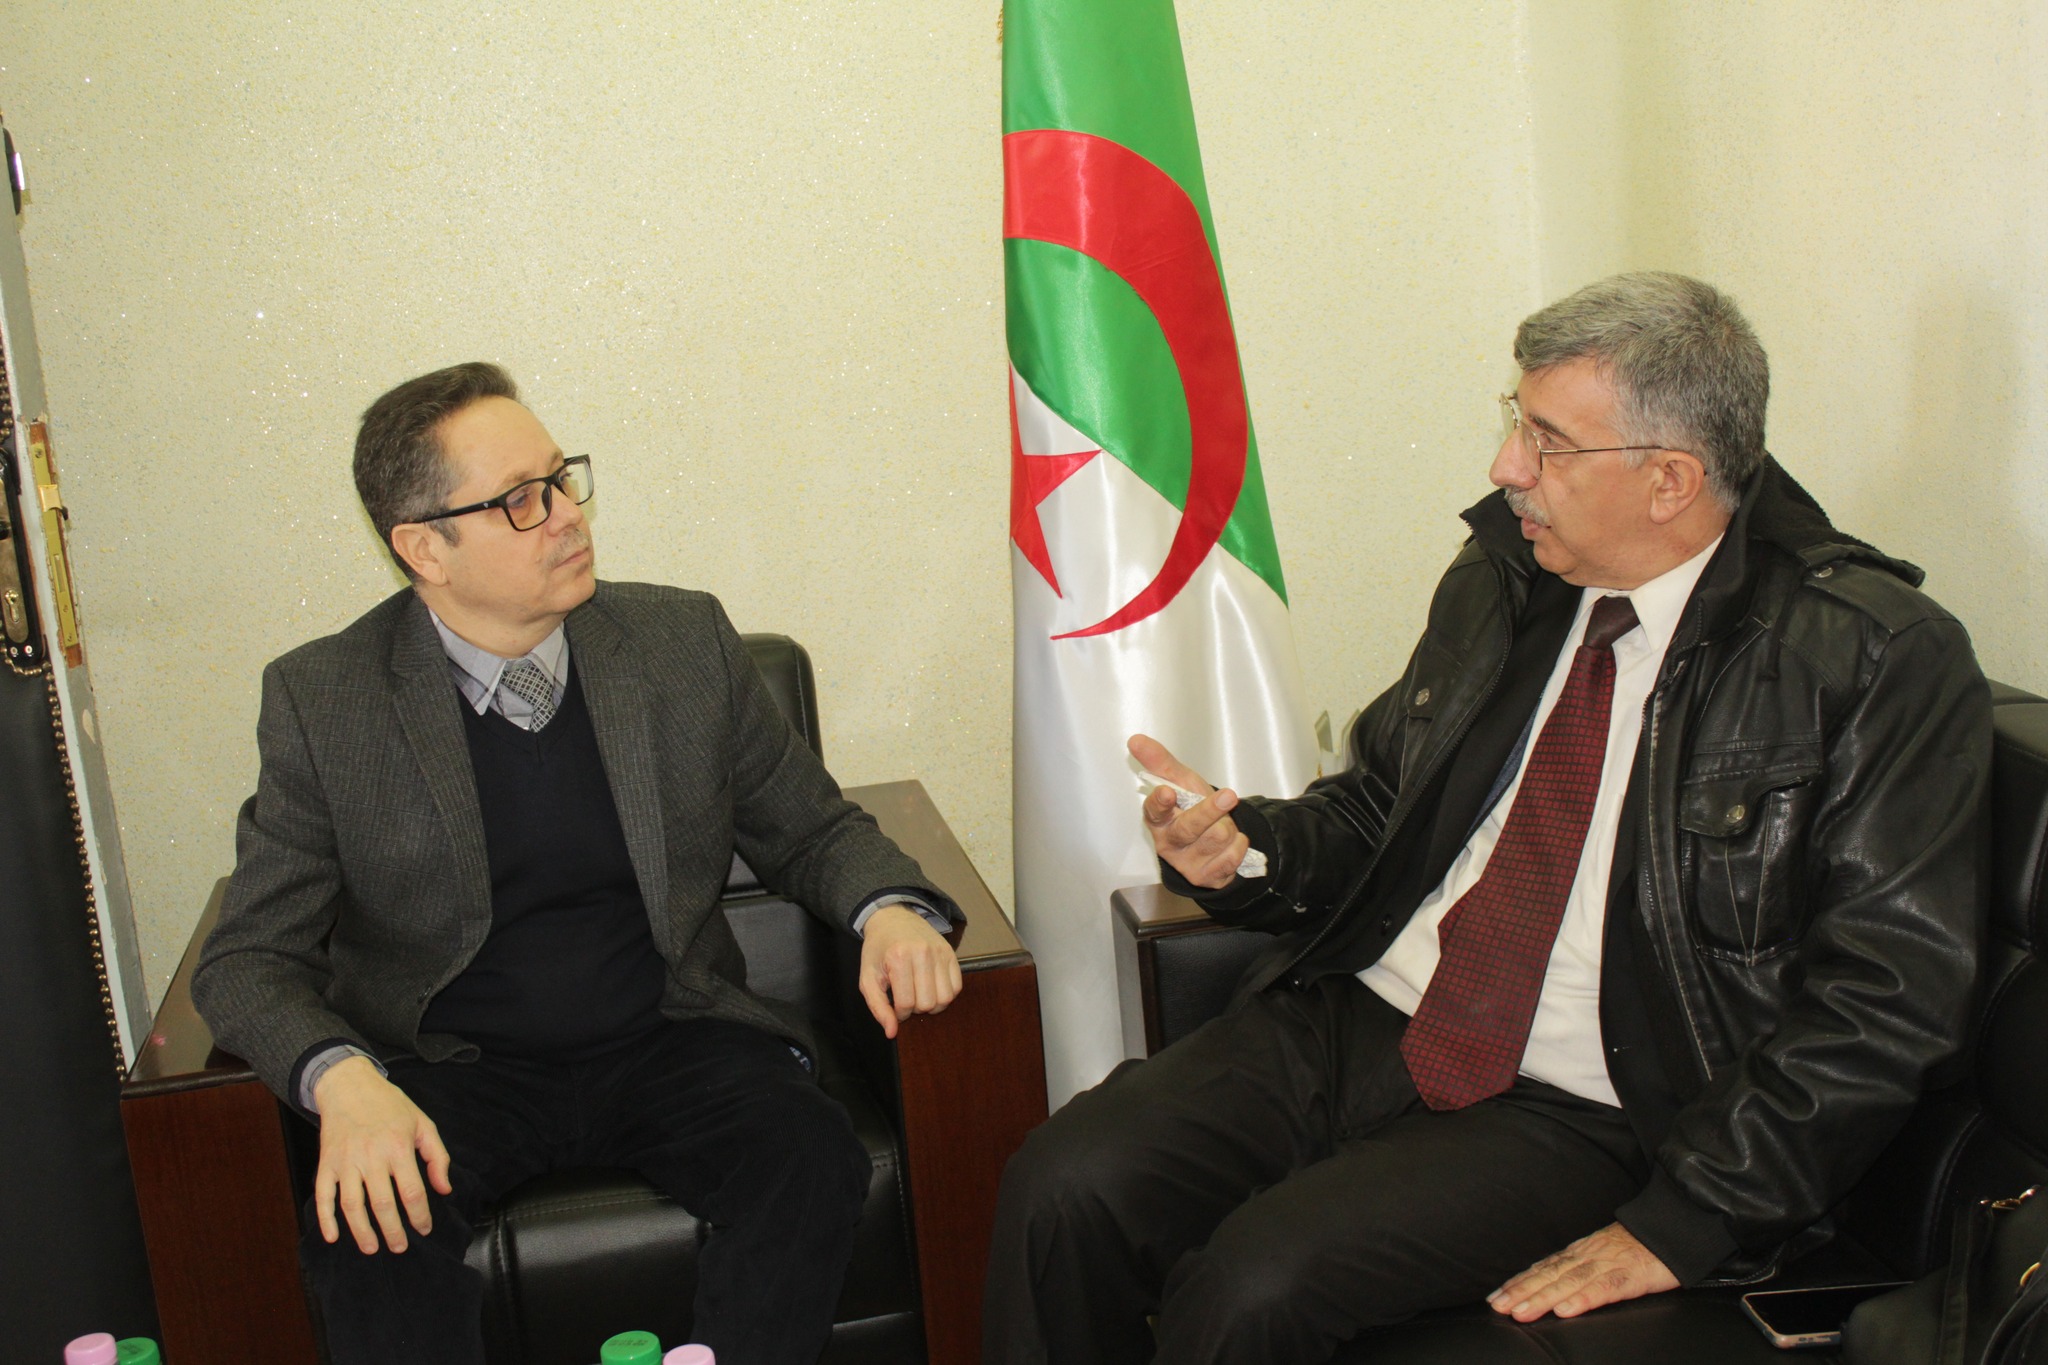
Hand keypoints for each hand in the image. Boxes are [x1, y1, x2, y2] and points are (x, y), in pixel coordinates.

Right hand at [311, 1056, 452, 1254]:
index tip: (424, 1229)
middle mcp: (371, 1156)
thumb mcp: (422, 1123)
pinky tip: (333, 1236)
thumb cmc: (390, 1106)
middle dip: (392, 1231)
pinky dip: (325, 1219)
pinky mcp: (325, 1163)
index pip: (411, 1192)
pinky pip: (323, 1196)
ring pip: (352, 1205)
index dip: (419, 1215)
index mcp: (398, 1147)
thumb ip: (437, 1157)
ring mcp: (345, 1161)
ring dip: (362, 1231)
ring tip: (372, 1248)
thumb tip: (444, 1189)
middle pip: (382, 1204)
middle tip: (399, 1248)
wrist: (349, 1086)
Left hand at [859, 903, 963, 1038]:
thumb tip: (892, 1033)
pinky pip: (957, 987)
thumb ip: (878, 1007)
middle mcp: (922, 953)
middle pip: (928, 1003)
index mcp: (898, 958)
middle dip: (916, 1009)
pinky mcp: (951, 953)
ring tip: (920, 995)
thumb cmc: (878, 950)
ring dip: (932, 1004)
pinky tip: (932, 988)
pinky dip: (946, 995)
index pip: (907, 1004)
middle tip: (907, 998)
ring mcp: (940, 952)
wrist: (893, 918)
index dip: (900, 1013)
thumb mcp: (868, 977)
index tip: (895, 1005)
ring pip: (946, 998)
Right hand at [1129, 733, 1248, 889]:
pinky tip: (1232, 842)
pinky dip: (1239, 845)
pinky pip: (1231, 858)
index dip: (1160, 803)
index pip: (1154, 811)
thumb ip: (1161, 762)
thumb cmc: (1192, 807)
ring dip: (1229, 826)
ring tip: (1224, 824)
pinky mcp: (1206, 878)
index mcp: (1158, 819)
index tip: (1167, 792)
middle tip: (1228, 796)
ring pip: (1216, 839)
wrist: (1216, 840)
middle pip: (1188, 828)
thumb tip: (1136, 740)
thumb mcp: (1181, 780)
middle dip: (1209, 811)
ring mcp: (1187, 863)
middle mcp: (1168, 843)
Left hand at [1488, 1222, 1678, 1320]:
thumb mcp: (1603, 1253)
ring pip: (1569, 1283)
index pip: (1543, 1267)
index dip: (1519, 1282)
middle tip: (1497, 1306)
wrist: (1673, 1229)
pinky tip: (1565, 1311)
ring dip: (1543, 1298)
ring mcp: (1608, 1265)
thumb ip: (1578, 1266)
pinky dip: (1582, 1299)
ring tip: (1521, 1312)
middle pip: (1549, 1275)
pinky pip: (1603, 1289)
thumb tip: (1551, 1283)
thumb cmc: (1639, 1246)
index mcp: (1580, 1252)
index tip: (1496, 1296)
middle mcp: (1588, 1256)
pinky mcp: (1630, 1276)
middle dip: (1521, 1291)